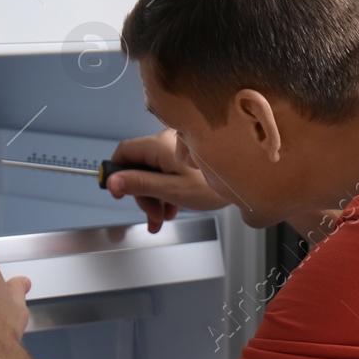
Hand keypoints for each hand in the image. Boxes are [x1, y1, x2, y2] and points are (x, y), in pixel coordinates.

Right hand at [106, 130, 229, 232]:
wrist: (246, 182)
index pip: (124, 152)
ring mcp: (177, 149)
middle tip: (152, 215)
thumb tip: (112, 181)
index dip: (117, 173)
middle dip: (143, 194)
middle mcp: (166, 142)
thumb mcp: (172, 189)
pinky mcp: (187, 158)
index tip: (119, 193)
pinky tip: (173, 207)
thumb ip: (140, 184)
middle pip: (139, 166)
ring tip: (164, 216)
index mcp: (159, 145)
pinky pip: (167, 172)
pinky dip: (167, 190)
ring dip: (155, 197)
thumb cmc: (213, 185)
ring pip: (154, 172)